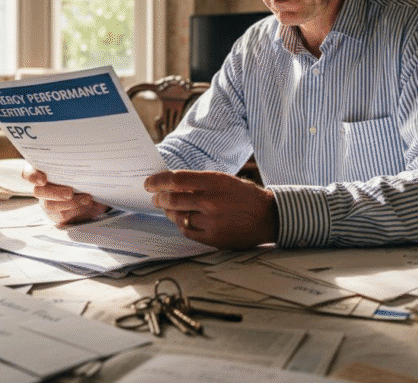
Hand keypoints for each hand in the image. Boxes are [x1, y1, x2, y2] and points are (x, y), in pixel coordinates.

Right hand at [22, 164, 109, 224]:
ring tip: (86, 199)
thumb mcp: (77, 166)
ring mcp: (47, 203)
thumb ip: (75, 164)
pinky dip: (77, 211)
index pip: (28, 174)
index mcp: (41, 172)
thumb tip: (88, 161)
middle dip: (55, 193)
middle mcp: (41, 189)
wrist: (90, 189)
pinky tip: (88, 206)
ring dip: (70, 203)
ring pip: (51, 206)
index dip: (33, 176)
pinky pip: (62, 216)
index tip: (43, 179)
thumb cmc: (80, 173)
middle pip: (39, 192)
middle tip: (70, 193)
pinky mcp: (57, 215)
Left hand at [145, 170, 277, 249]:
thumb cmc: (245, 196)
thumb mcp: (225, 180)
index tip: (149, 183)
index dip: (158, 181)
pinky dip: (181, 224)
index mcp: (215, 181)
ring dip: (170, 212)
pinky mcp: (213, 238)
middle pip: (172, 199)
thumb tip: (172, 183)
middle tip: (155, 197)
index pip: (176, 179)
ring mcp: (212, 221)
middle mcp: (211, 201)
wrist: (268, 217)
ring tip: (169, 208)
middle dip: (159, 198)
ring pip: (178, 217)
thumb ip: (200, 182)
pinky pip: (187, 231)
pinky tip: (182, 220)